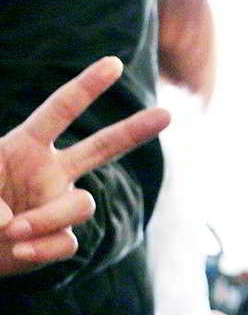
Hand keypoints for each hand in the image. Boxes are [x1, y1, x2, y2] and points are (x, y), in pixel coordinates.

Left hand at [0, 57, 170, 275]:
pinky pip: (68, 242)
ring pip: (83, 205)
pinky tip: (19, 251)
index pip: (61, 111)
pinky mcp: (60, 239)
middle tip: (166, 114)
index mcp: (24, 146)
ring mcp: (58, 204)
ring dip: (48, 218)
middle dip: (134, 130)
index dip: (87, 86)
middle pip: (102, 147)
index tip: (114, 64)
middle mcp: (50, 171)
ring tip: (13, 231)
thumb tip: (17, 224)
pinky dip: (43, 249)